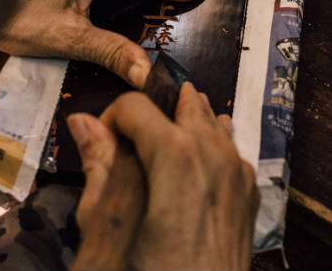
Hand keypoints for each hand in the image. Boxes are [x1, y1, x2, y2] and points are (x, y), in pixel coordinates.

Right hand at [67, 83, 258, 270]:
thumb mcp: (106, 228)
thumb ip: (98, 166)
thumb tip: (82, 120)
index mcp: (175, 153)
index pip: (135, 105)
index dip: (111, 118)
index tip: (102, 144)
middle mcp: (213, 152)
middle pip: (182, 103)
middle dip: (152, 114)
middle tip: (130, 144)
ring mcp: (238, 171)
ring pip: (211, 121)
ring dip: (184, 123)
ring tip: (160, 145)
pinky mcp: (249, 192)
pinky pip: (230, 149)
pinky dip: (210, 144)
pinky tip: (195, 162)